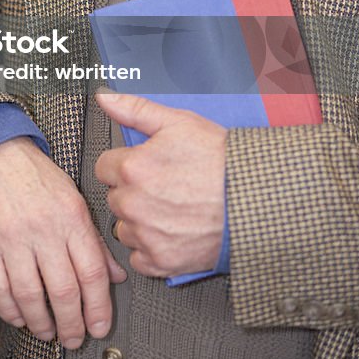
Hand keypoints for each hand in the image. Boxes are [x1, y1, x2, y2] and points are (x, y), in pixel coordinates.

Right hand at [0, 136, 125, 347]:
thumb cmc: (33, 175)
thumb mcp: (73, 197)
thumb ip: (93, 239)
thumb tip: (115, 274)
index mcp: (70, 216)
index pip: (92, 272)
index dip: (98, 307)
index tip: (98, 325)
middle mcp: (42, 228)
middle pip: (63, 291)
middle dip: (72, 324)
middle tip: (74, 337)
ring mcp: (11, 237)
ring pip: (30, 296)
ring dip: (41, 323)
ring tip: (47, 331)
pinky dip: (10, 311)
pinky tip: (19, 316)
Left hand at [95, 92, 225, 276]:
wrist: (255, 197)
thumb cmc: (220, 160)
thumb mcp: (178, 122)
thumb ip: (133, 109)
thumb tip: (105, 97)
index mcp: (133, 168)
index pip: (103, 168)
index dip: (123, 164)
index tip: (142, 167)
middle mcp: (134, 204)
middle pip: (114, 198)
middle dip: (131, 192)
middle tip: (162, 186)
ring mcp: (147, 235)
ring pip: (124, 228)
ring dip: (138, 221)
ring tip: (169, 209)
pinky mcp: (162, 261)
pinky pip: (138, 257)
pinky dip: (151, 248)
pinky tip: (171, 232)